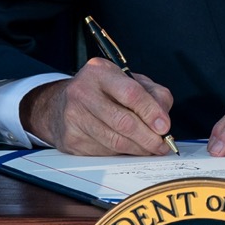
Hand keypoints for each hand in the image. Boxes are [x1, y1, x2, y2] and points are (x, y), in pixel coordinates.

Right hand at [20, 58, 174, 155]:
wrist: (60, 105)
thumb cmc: (101, 92)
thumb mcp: (128, 81)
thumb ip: (152, 94)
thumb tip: (163, 120)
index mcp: (99, 72)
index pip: (131, 93)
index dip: (151, 112)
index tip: (165, 126)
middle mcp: (83, 91)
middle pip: (123, 121)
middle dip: (148, 137)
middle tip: (162, 144)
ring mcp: (74, 116)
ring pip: (115, 141)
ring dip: (138, 148)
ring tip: (150, 148)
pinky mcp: (71, 138)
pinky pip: (104, 151)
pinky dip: (122, 153)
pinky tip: (128, 148)